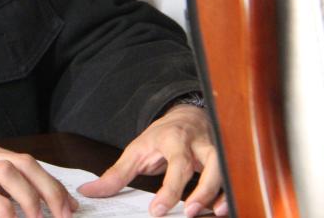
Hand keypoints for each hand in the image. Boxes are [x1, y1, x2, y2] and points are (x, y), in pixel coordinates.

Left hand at [78, 105, 225, 216]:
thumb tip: (89, 191)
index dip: (169, 189)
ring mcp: (216, 149)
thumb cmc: (160, 137)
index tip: (157, 210)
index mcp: (174, 139)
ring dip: (221, 193)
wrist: (186, 116)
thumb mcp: (136, 151)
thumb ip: (116, 174)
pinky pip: (234, 177)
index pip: (176, 164)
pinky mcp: (226, 159)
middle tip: (191, 212)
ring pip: (227, 170)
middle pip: (209, 164)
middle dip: (203, 189)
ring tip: (212, 213)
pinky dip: (229, 194)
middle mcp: (199, 143)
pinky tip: (221, 208)